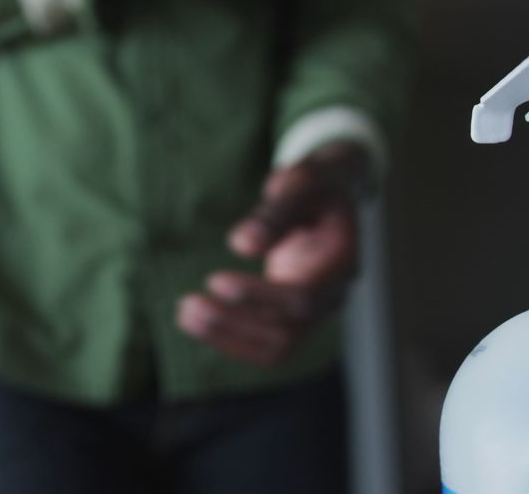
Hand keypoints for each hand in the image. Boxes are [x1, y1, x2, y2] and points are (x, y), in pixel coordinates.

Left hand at [177, 143, 366, 365]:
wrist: (329, 194)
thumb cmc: (315, 182)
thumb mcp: (302, 181)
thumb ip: (276, 212)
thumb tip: (241, 245)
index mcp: (343, 262)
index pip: (304, 296)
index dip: (260, 296)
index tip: (215, 281)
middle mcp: (334, 294)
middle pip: (288, 330)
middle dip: (235, 322)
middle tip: (189, 304)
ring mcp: (316, 311)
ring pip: (276, 347)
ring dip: (228, 336)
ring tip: (185, 314)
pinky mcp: (294, 316)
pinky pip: (266, 344)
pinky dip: (231, 338)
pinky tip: (196, 321)